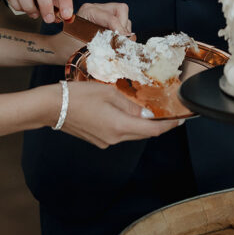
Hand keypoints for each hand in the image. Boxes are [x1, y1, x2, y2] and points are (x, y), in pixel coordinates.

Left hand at [49, 3, 132, 65]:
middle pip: (121, 10)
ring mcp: (101, 12)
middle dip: (123, 27)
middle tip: (120, 42)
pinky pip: (120, 22)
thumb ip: (105, 44)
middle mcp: (96, 8)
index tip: (126, 42)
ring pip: (123, 17)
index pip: (111, 18)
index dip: (121, 31)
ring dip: (122, 31)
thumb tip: (125, 44)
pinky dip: (121, 33)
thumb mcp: (85, 47)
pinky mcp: (105, 19)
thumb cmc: (68, 48)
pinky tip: (114, 42)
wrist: (59, 49)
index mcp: (89, 11)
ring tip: (115, 44)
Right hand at [63, 81, 180, 147]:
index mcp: (120, 125)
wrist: (52, 107)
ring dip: (139, 124)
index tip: (180, 120)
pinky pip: (118, 133)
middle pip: (143, 133)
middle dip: (156, 125)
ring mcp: (105, 141)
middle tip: (167, 115)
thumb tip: (145, 114)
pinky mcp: (98, 140)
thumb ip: (130, 104)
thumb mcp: (108, 93)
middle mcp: (115, 138)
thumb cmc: (78, 96)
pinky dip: (125, 125)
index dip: (169, 126)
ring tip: (144, 110)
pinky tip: (122, 113)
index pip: (152, 129)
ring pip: (130, 133)